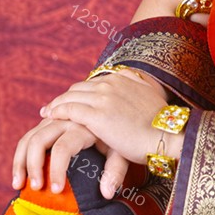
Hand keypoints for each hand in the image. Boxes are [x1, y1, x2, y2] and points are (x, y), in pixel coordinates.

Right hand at [11, 117, 130, 199]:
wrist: (119, 112)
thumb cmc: (123, 136)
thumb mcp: (124, 151)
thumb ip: (115, 170)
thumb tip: (106, 193)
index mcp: (83, 126)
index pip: (62, 149)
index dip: (56, 171)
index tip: (55, 191)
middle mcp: (66, 120)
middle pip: (38, 140)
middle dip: (32, 166)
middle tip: (35, 189)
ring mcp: (54, 120)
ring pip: (29, 136)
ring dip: (20, 161)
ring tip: (17, 185)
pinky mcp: (48, 123)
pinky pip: (29, 136)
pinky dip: (21, 154)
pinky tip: (20, 172)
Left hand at [39, 71, 183, 182]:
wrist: (168, 135)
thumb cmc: (162, 123)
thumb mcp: (152, 94)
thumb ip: (141, 85)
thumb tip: (136, 79)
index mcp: (123, 79)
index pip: (93, 83)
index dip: (80, 92)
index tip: (71, 100)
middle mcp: (111, 84)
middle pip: (78, 88)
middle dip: (64, 98)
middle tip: (53, 107)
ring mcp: (102, 98)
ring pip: (70, 97)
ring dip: (56, 105)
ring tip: (47, 113)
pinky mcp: (96, 115)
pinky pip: (70, 110)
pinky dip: (58, 112)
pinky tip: (51, 118)